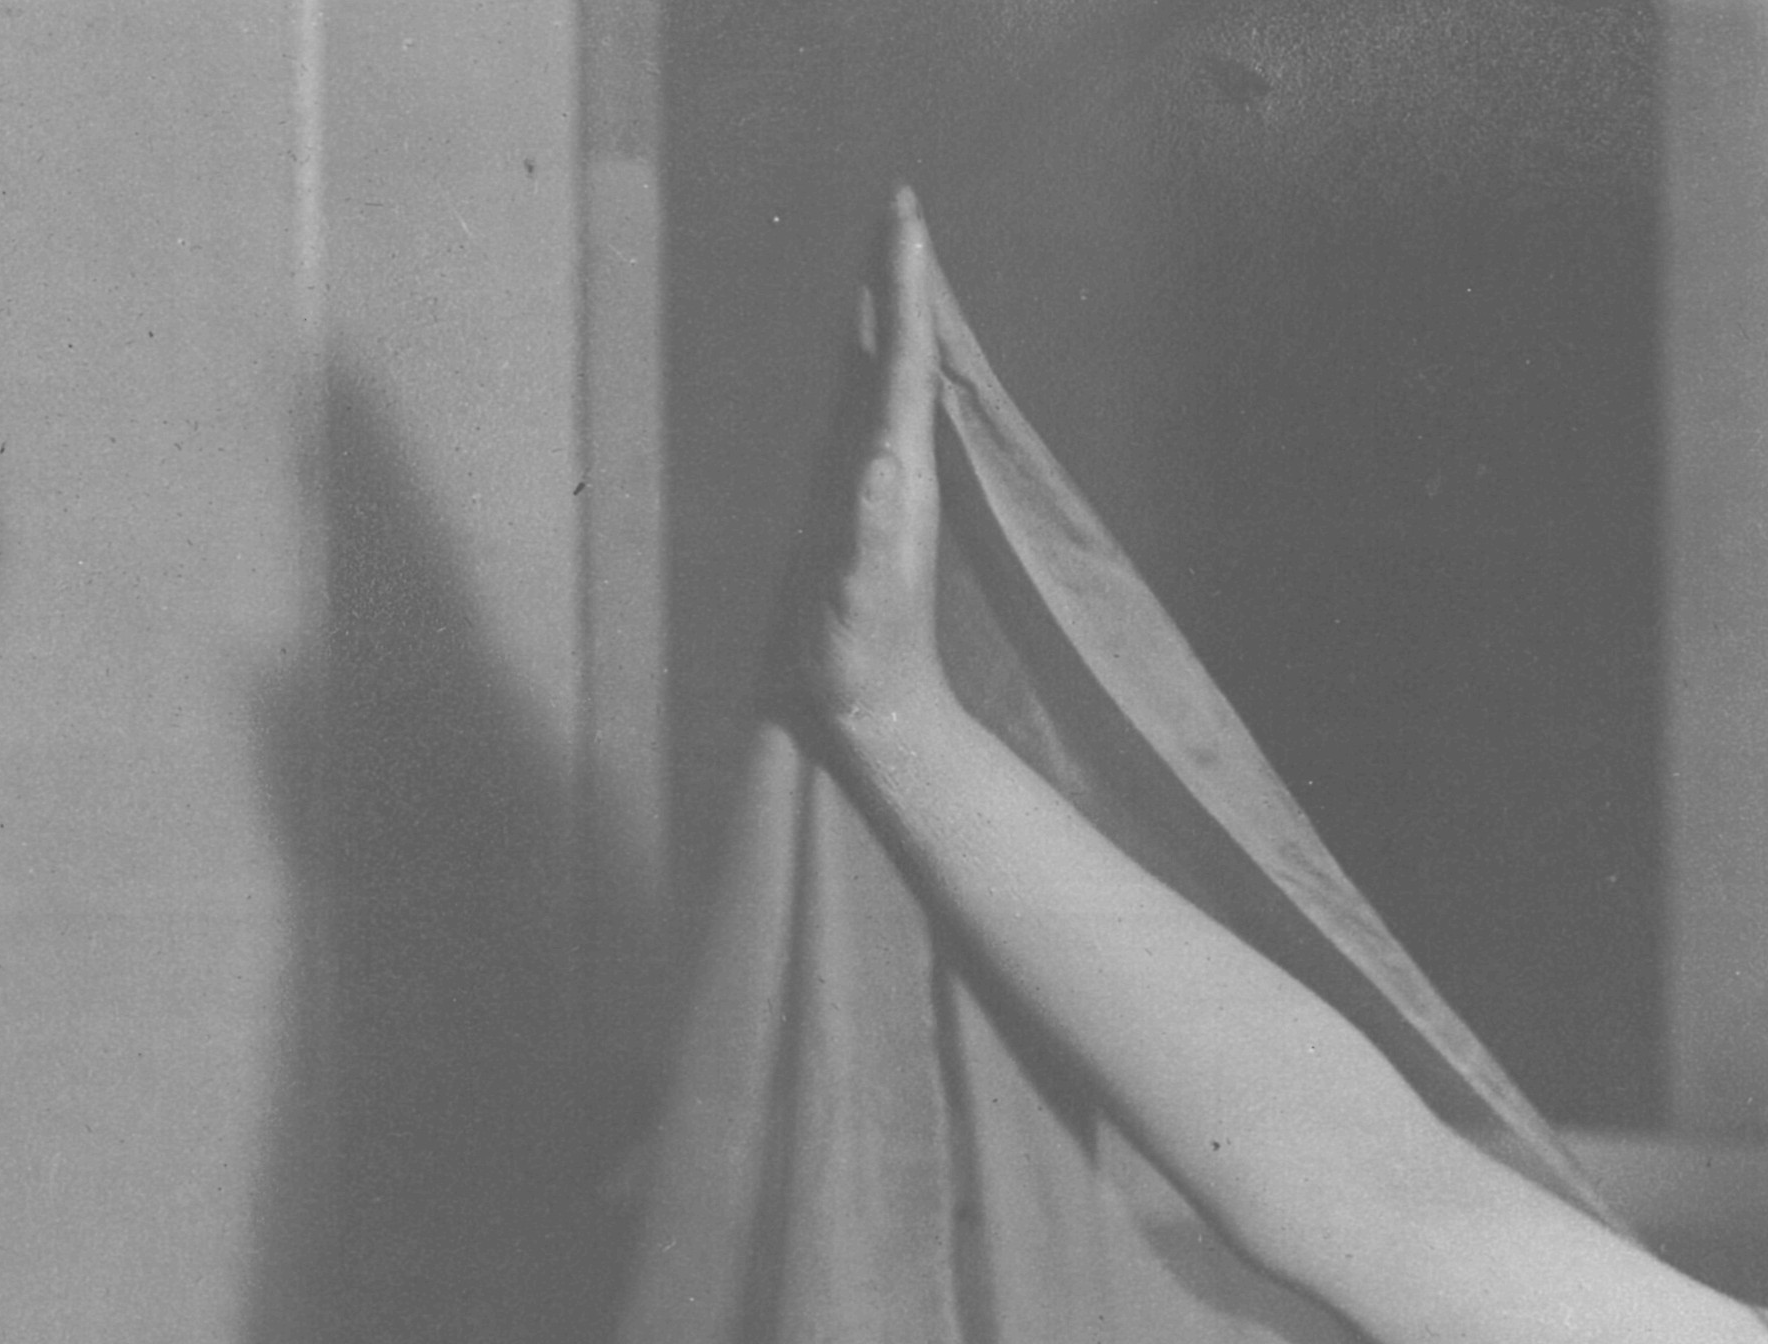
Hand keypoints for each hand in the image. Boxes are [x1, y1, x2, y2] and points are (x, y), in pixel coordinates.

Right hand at [803, 193, 952, 769]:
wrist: (881, 715)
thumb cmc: (862, 660)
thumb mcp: (860, 598)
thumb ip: (869, 532)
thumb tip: (881, 458)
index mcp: (900, 472)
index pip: (907, 361)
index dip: (905, 288)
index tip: (907, 214)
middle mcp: (901, 467)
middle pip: (907, 353)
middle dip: (903, 280)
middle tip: (902, 206)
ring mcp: (887, 485)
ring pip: (892, 378)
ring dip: (892, 314)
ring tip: (889, 254)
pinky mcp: (869, 506)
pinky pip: (870, 415)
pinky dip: (869, 368)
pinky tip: (863, 353)